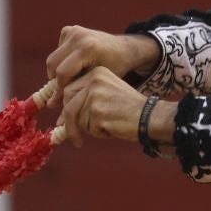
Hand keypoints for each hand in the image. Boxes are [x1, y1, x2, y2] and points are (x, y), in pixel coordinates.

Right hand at [45, 26, 160, 107]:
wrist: (123, 49)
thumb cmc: (113, 68)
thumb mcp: (95, 81)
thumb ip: (73, 93)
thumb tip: (49, 105)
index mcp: (87, 48)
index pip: (62, 73)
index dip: (61, 87)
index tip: (65, 96)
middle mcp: (78, 36)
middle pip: (52, 64)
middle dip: (56, 79)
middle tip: (67, 87)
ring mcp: (73, 31)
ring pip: (53, 57)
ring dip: (58, 70)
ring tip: (72, 77)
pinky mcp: (70, 29)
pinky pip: (57, 49)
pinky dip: (62, 59)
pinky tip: (75, 63)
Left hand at [58, 67, 174, 148]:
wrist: (149, 117)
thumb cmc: (129, 109)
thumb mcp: (106, 95)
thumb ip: (85, 100)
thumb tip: (60, 120)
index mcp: (96, 73)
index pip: (69, 90)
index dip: (67, 107)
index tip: (65, 121)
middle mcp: (94, 80)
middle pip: (68, 103)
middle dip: (69, 122)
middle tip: (75, 136)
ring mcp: (95, 95)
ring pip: (75, 118)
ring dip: (86, 129)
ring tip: (105, 128)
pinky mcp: (97, 111)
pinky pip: (87, 128)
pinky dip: (97, 133)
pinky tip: (111, 129)